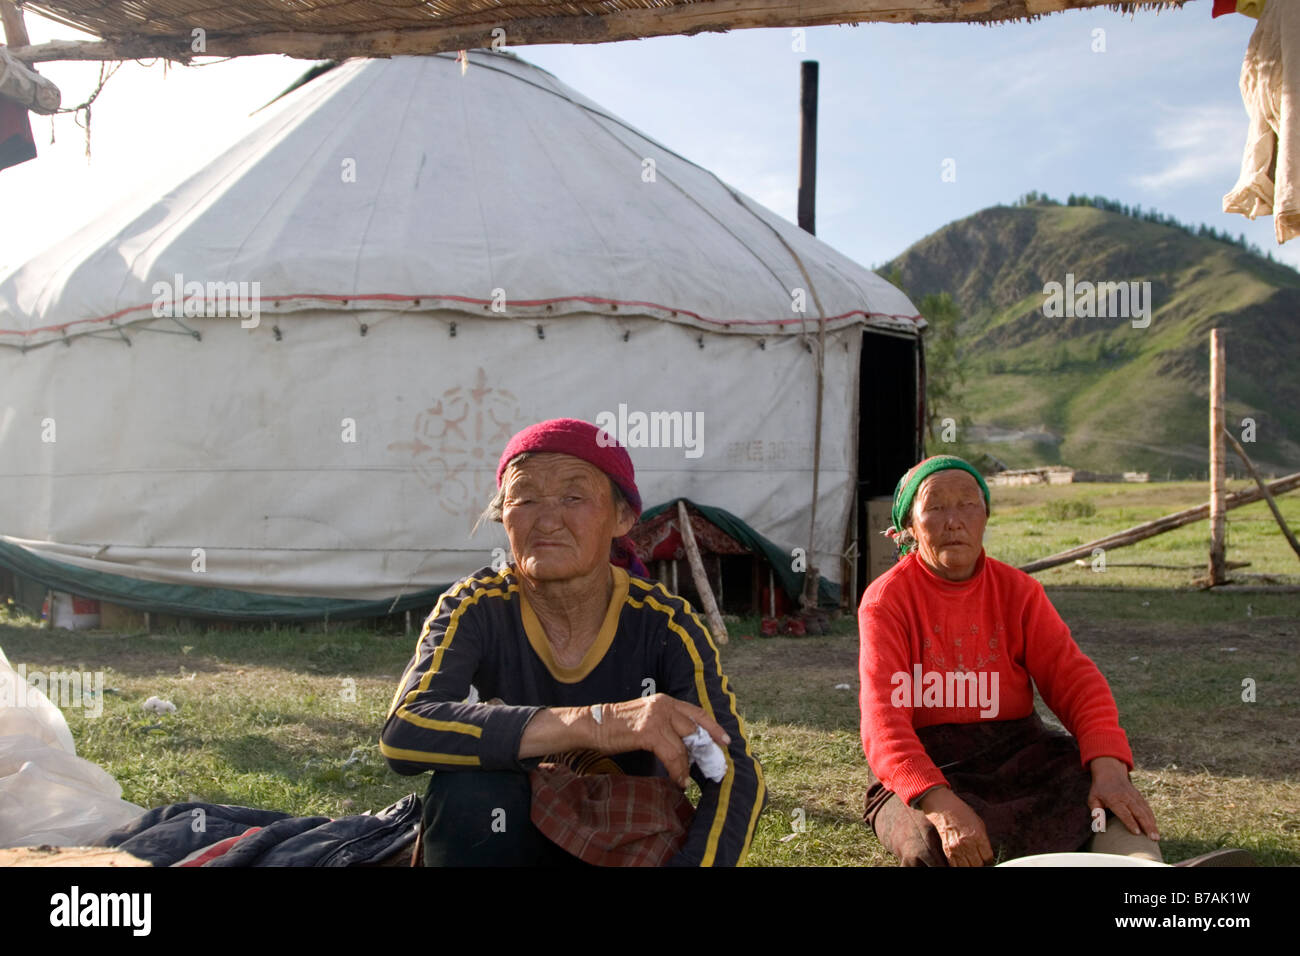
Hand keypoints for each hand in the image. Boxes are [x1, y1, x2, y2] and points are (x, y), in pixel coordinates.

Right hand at [593, 694, 729, 787]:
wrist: (594, 725)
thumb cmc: (619, 725)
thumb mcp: (647, 717)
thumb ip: (667, 724)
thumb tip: (686, 744)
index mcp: (665, 701)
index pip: (697, 713)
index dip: (713, 727)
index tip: (725, 740)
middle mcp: (664, 706)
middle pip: (695, 729)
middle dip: (705, 750)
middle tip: (712, 766)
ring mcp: (656, 718)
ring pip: (683, 746)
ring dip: (686, 767)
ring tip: (685, 779)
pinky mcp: (648, 732)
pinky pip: (671, 755)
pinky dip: (677, 770)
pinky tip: (677, 779)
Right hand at [918, 787, 992, 866]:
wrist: (943, 808)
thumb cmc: (962, 813)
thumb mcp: (979, 823)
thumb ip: (984, 840)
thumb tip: (987, 853)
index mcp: (979, 836)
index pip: (988, 857)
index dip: (988, 858)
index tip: (986, 856)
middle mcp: (968, 844)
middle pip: (978, 865)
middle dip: (980, 863)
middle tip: (978, 858)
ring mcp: (957, 848)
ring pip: (967, 867)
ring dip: (970, 865)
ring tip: (970, 860)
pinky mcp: (947, 850)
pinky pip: (955, 866)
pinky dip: (959, 865)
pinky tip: (961, 860)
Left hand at [1089, 756, 1159, 840]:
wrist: (1110, 772)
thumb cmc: (1100, 789)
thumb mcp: (1093, 799)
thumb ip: (1096, 812)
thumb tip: (1099, 827)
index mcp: (1114, 799)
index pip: (1124, 813)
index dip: (1130, 823)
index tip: (1137, 833)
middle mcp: (1126, 797)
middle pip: (1139, 813)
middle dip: (1147, 826)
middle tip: (1153, 838)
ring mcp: (1134, 796)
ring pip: (1145, 811)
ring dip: (1152, 824)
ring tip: (1156, 836)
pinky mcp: (1139, 796)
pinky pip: (1147, 808)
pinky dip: (1152, 817)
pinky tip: (1155, 827)